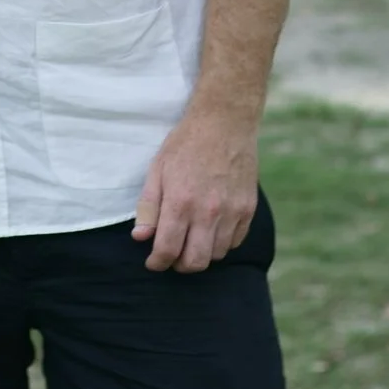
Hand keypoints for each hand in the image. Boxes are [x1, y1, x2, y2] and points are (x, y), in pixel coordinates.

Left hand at [131, 109, 258, 272]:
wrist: (224, 123)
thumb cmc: (185, 144)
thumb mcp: (157, 170)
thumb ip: (148, 207)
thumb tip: (141, 238)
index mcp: (180, 202)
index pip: (167, 250)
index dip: (157, 263)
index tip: (154, 263)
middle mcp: (208, 211)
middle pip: (195, 262)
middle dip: (180, 265)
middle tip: (173, 257)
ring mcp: (231, 211)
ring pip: (216, 255)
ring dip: (201, 254)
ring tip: (192, 241)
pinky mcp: (248, 208)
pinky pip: (235, 242)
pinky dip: (222, 243)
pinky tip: (211, 230)